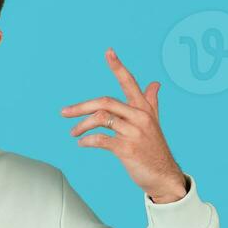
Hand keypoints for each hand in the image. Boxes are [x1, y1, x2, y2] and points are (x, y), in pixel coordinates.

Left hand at [60, 48, 188, 202]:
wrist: (164, 176)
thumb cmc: (154, 150)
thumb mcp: (154, 122)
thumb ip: (151, 102)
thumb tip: (155, 83)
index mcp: (144, 109)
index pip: (129, 82)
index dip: (118, 67)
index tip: (108, 51)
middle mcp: (139, 117)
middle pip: (105, 102)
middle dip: (81, 107)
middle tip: (64, 112)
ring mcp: (134, 132)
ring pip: (100, 119)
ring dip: (82, 126)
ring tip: (74, 134)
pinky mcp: (127, 149)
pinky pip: (101, 139)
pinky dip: (87, 141)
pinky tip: (82, 144)